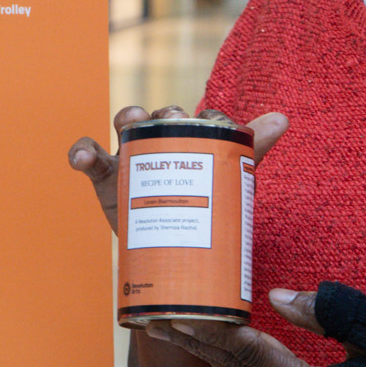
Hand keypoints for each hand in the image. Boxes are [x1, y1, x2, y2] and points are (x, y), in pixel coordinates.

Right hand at [67, 106, 288, 230]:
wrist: (169, 253)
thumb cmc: (200, 205)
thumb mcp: (227, 177)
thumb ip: (252, 147)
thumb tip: (284, 118)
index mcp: (185, 136)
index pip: (193, 115)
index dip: (200, 115)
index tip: (213, 124)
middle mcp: (156, 140)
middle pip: (158, 114)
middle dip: (164, 112)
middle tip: (173, 122)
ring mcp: (128, 155)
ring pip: (124, 124)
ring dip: (127, 117)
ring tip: (130, 124)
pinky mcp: (104, 176)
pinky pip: (87, 154)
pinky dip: (81, 150)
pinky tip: (81, 158)